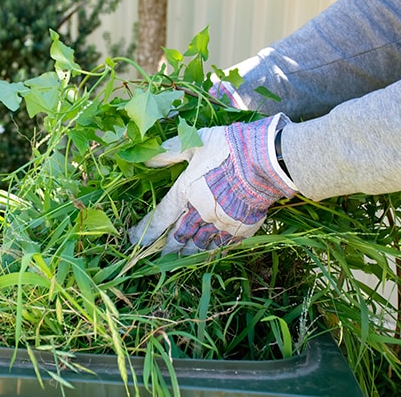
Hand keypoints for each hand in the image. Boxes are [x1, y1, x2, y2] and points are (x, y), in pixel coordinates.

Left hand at [128, 114, 296, 254]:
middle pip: (178, 237)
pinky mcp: (241, 228)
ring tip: (179, 257)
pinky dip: (212, 251)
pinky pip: (221, 246)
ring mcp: (220, 223)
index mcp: (185, 192)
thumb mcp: (195, 142)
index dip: (146, 231)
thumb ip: (169, 152)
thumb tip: (147, 158)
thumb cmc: (229, 148)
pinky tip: (207, 253)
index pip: (160, 218)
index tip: (135, 239)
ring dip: (187, 252)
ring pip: (199, 245)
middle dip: (166, 247)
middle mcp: (199, 213)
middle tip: (158, 254)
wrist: (266, 160)